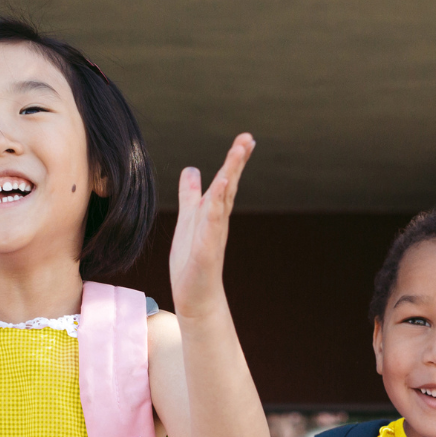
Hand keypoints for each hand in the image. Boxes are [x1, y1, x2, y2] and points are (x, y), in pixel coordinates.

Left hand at [168, 134, 254, 318]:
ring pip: (223, 200)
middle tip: (247, 138)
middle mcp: (217, 221)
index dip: (235, 160)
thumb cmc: (192, 262)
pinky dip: (217, 204)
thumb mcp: (188, 220)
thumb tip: (192, 169)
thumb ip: (190, 195)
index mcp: (212, 213)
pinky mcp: (206, 250)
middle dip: (237, 162)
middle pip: (229, 186)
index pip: (226, 181)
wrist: (195, 298)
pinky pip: (212, 224)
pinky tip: (221, 185)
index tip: (245, 138)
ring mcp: (213, 235)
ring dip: (231, 175)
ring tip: (237, 153)